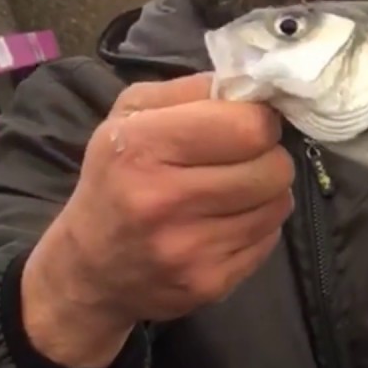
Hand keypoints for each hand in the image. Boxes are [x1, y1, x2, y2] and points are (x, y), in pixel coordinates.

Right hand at [21, 72, 294, 367]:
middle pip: (274, 166)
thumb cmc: (115, 178)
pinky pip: (270, 238)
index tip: (247, 123)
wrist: (88, 270)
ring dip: (265, 192)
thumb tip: (254, 84)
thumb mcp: (129, 115)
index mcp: (142, 147)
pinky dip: (257, 225)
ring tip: (232, 190)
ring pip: (279, 203)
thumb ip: (192, 91)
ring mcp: (190, 249)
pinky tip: (225, 222)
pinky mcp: (211, 282)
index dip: (259, 120)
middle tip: (243, 158)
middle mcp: (165, 200)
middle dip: (267, 156)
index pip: (249, 127)